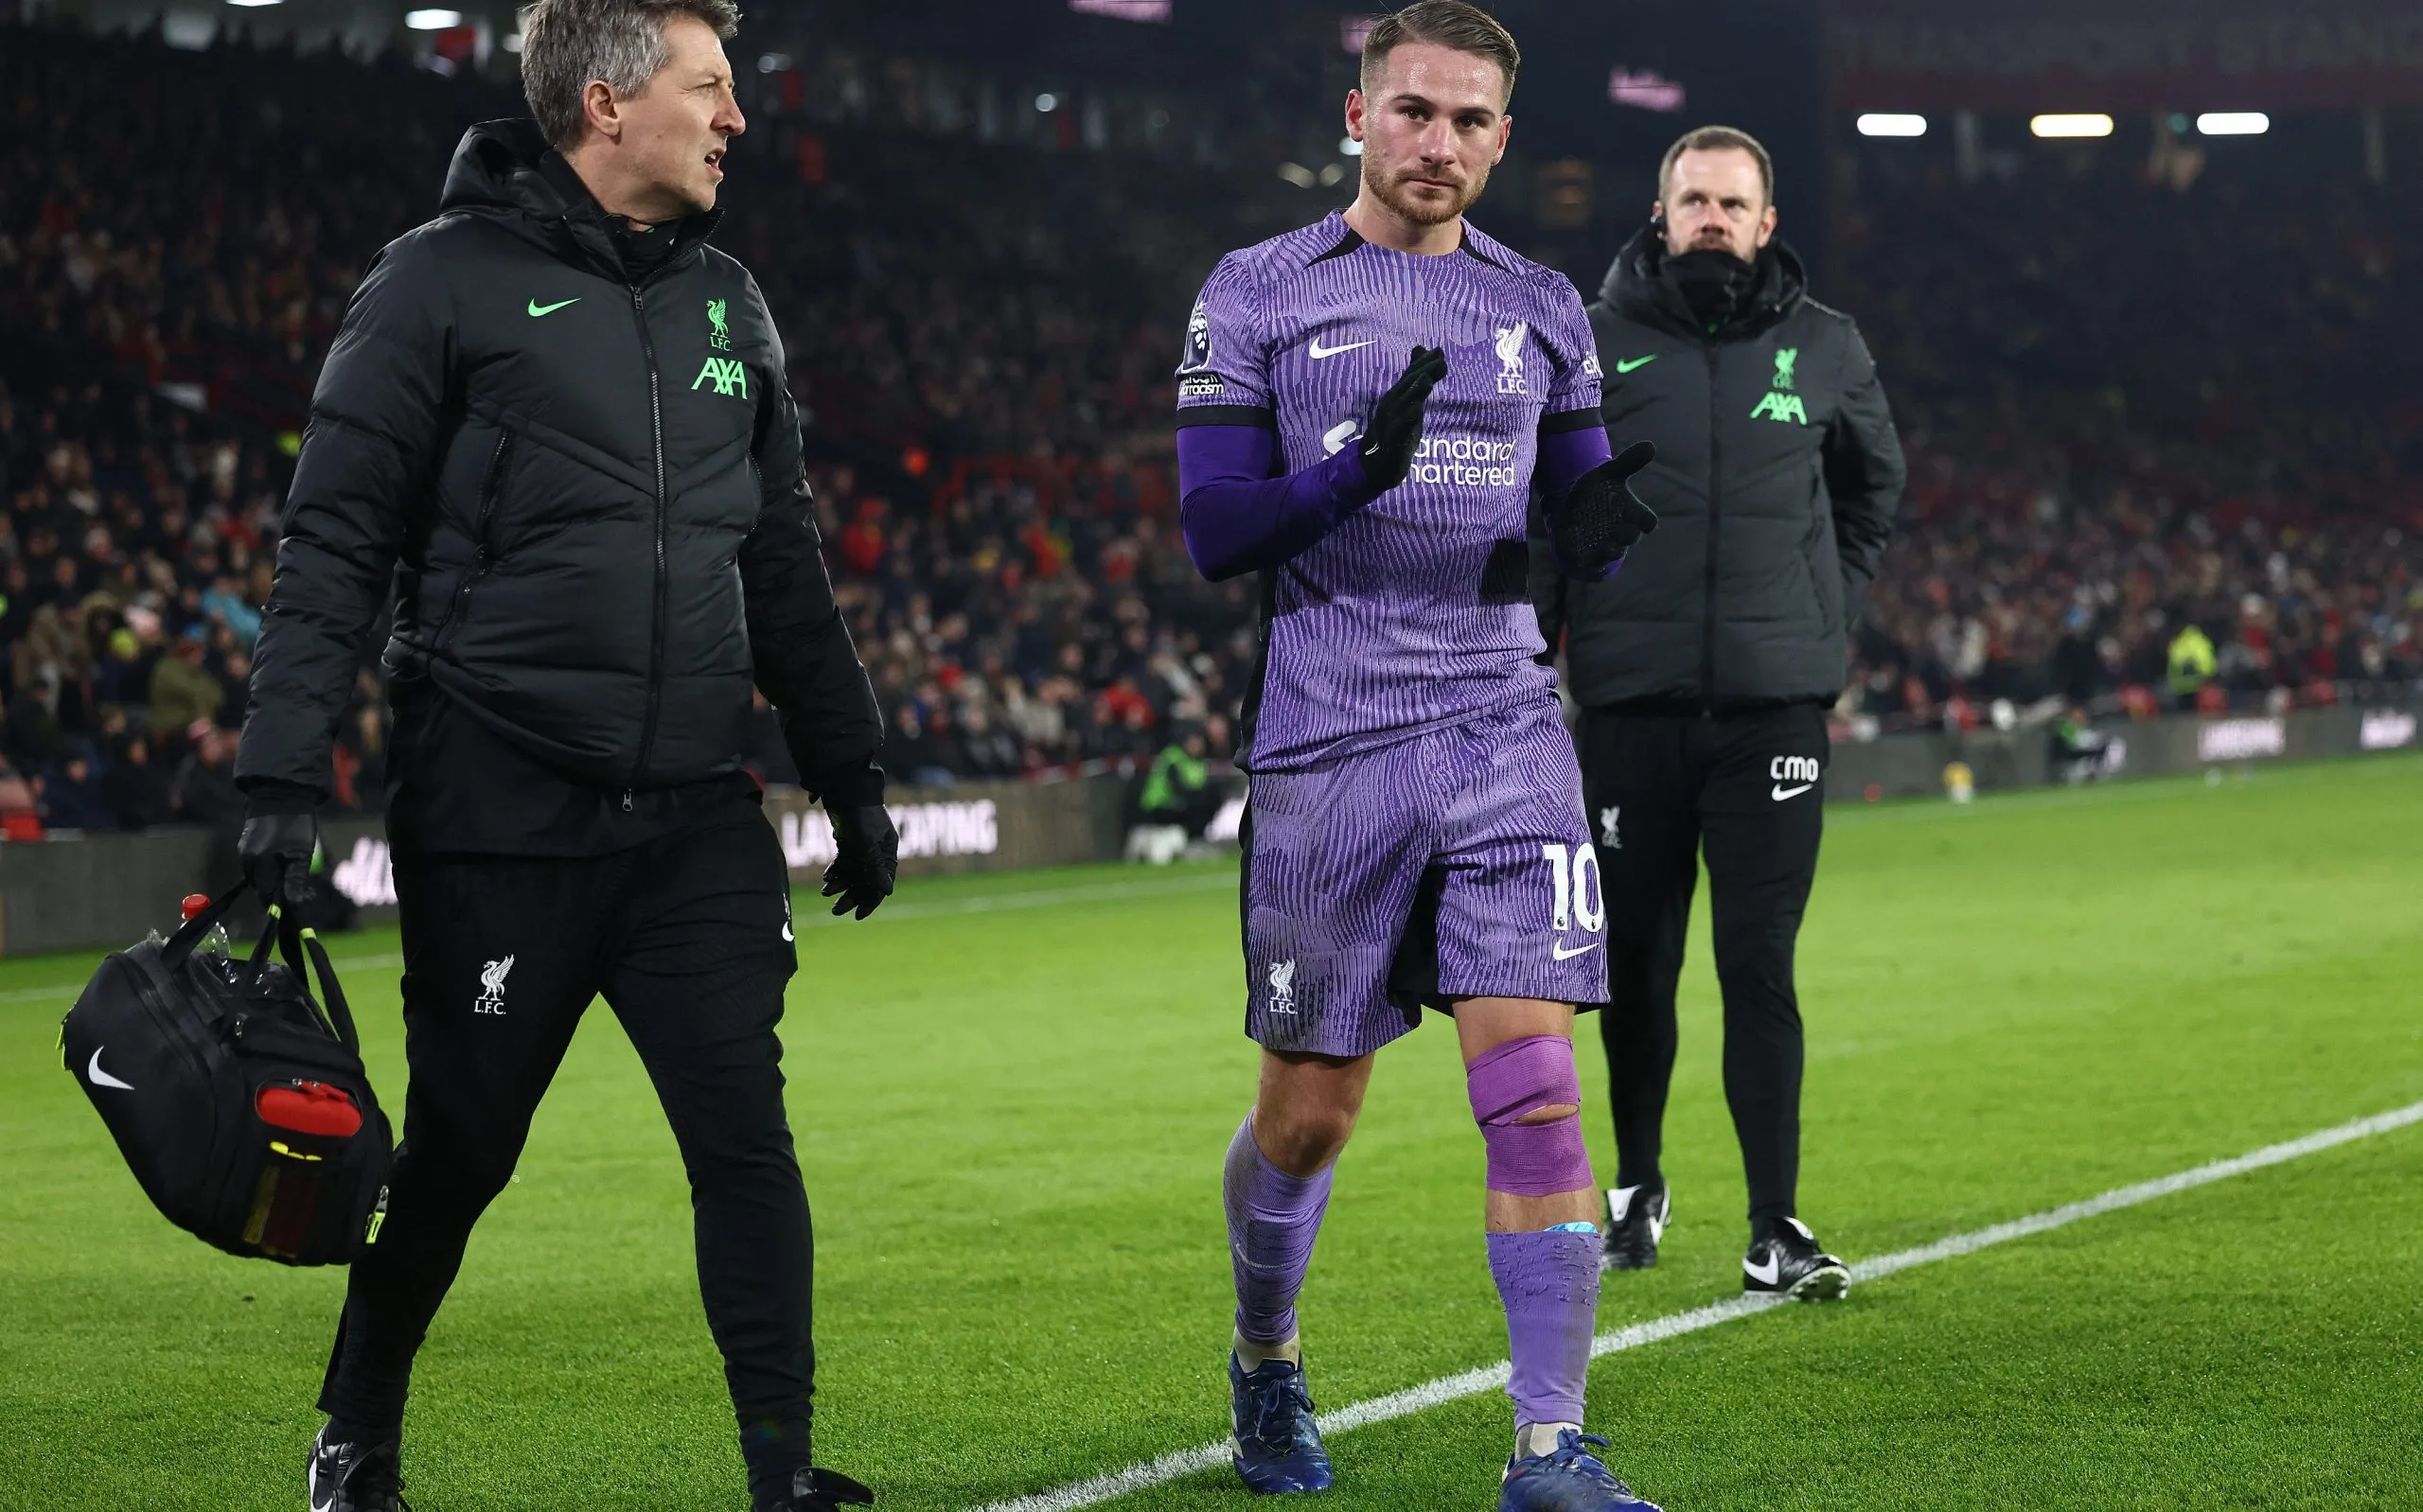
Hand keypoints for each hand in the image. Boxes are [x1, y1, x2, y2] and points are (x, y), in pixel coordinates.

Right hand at [236, 811, 319, 909]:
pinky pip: (259, 866)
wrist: (282, 792)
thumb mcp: (300, 853)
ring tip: (299, 884)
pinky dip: (272, 871)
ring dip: (278, 883)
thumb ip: (296, 880)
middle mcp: (246, 861)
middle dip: (282, 895)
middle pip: (262, 887)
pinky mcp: (249, 844)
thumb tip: (294, 904)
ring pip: (261, 877)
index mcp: (257, 864)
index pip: (266, 895)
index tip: (297, 914)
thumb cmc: (295, 822)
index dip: (281, 907)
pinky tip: (287, 868)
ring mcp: (245, 851)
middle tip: (305, 896)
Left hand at [822, 802, 897, 919]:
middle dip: (851, 896)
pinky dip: (836, 871)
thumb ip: (875, 868)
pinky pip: (843, 862)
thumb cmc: (860, 815)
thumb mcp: (867, 844)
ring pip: (852, 873)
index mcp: (888, 852)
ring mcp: (862, 846)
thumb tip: (887, 892)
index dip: (870, 900)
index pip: (881, 883)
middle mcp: (877, 851)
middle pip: (866, 880)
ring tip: (826, 892)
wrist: (844, 789)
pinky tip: (827, 878)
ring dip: (841, 884)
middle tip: (835, 910)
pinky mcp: (848, 840)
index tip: (857, 915)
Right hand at [1357, 345, 1448, 490]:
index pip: (1411, 376)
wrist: (1375, 463)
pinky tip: (1417, 412)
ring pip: (1403, 405)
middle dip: (1422, 372)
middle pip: (1408, 386)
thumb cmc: (1395, 430)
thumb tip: (1421, 351)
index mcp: (1397, 396)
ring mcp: (1391, 423)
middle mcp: (1391, 406)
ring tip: (1426, 380)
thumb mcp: (1408, 403)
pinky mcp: (1394, 443)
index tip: (1439, 351)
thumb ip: (1416, 380)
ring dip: (1414, 392)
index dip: (1423, 363)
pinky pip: (1400, 431)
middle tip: (1440, 360)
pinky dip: (1407, 420)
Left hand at [1554, 440, 1658, 574]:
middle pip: (1630, 538)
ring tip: (1602, 548)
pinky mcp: (1589, 555)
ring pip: (1613, 553)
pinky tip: (1584, 562)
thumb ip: (1629, 461)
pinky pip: (1595, 568)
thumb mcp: (1610, 473)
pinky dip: (1592, 569)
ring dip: (1609, 552)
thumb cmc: (1598, 489)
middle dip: (1625, 535)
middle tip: (1618, 529)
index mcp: (1633, 514)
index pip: (1647, 521)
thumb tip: (1651, 445)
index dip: (1645, 520)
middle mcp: (1623, 533)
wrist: (1573, 505)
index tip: (1641, 517)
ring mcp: (1607, 546)